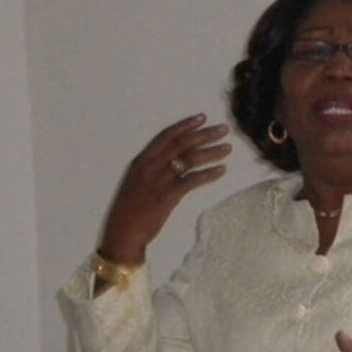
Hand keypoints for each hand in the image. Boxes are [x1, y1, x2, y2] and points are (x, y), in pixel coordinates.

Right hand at [98, 113, 230, 264]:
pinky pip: (193, 180)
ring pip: (190, 159)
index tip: (202, 117)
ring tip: (228, 149)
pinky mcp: (168, 196)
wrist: (123, 233)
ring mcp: (159, 180)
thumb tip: (172, 161)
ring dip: (212, 152)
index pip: (166, 135)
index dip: (186, 125)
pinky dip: (210, 174)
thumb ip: (152, 169)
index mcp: (141, 160)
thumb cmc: (129, 211)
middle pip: (183, 144)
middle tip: (224, 129)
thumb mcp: (136, 183)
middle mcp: (150, 166)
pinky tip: (222, 170)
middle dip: (205, 134)